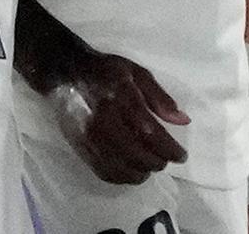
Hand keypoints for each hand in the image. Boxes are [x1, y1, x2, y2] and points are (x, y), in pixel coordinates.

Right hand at [45, 48, 190, 185]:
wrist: (65, 73)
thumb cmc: (106, 71)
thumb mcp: (137, 73)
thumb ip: (160, 97)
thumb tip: (183, 121)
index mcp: (121, 96)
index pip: (150, 132)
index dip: (169, 149)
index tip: (181, 155)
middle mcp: (104, 118)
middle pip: (137, 154)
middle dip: (158, 162)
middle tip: (166, 159)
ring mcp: (90, 136)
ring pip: (121, 168)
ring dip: (142, 172)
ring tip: (150, 166)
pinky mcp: (80, 146)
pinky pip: (104, 172)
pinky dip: (122, 177)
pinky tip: (132, 171)